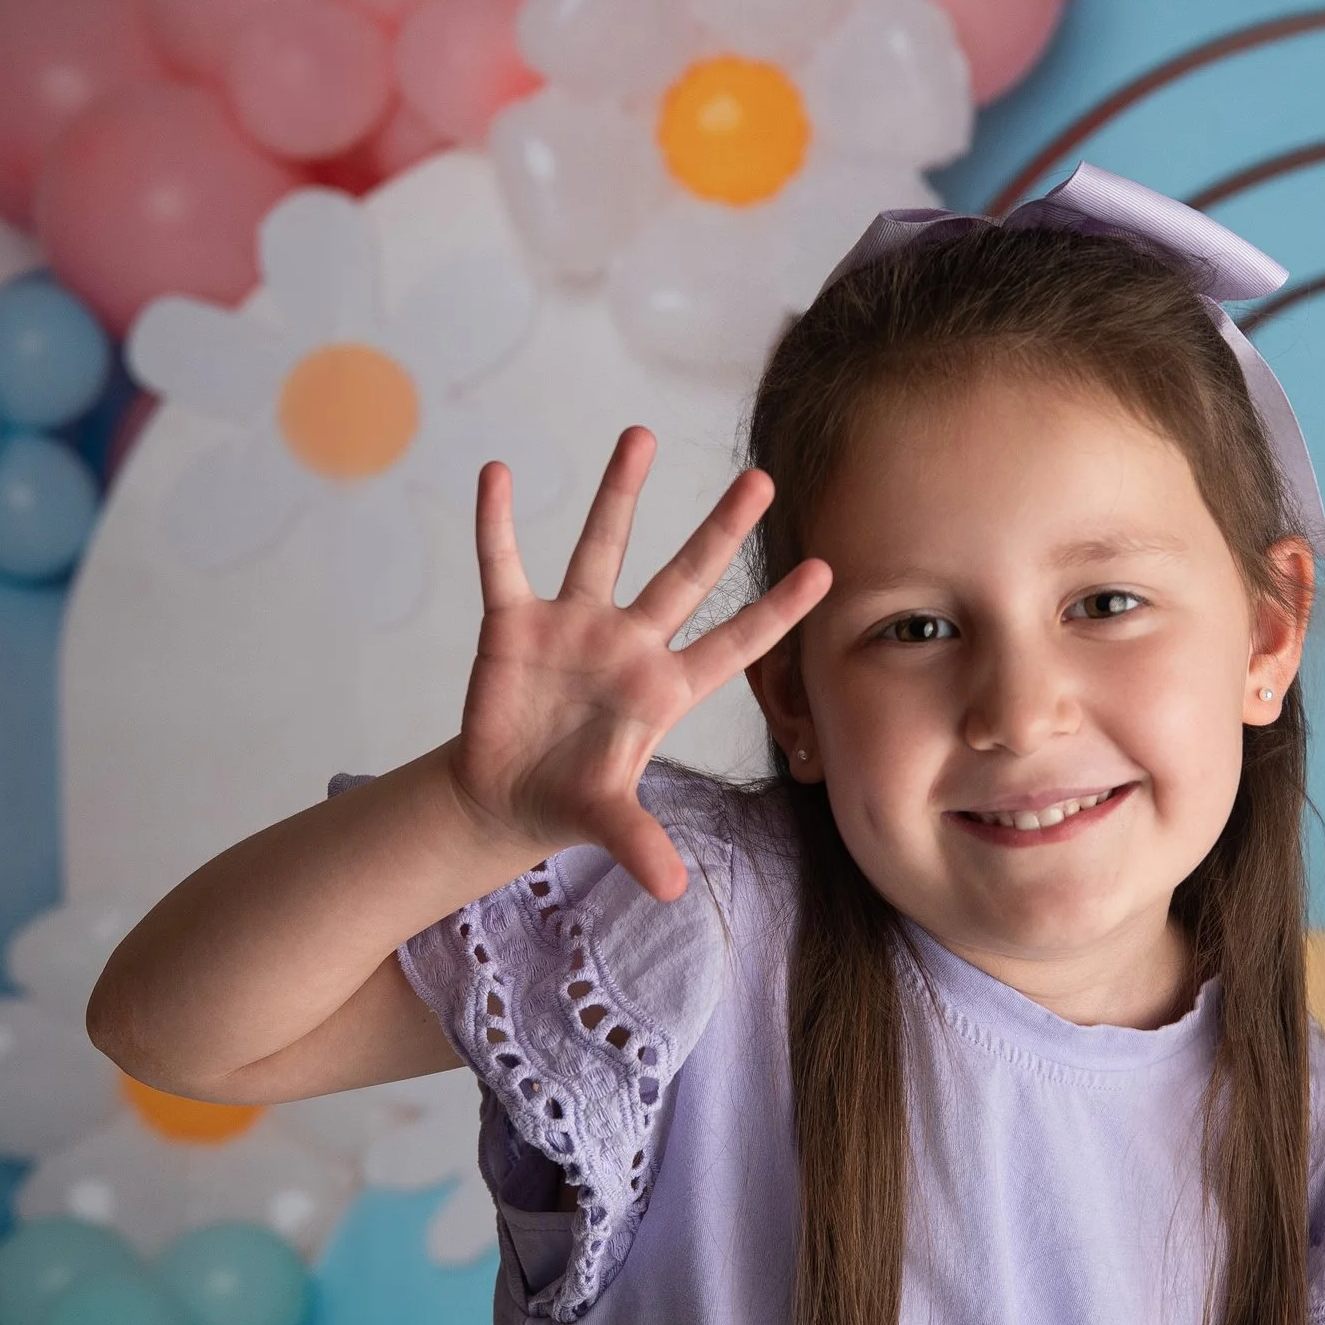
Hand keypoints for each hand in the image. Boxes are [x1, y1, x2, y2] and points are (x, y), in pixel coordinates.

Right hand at [448, 428, 830, 899]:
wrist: (506, 795)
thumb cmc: (572, 799)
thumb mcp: (607, 822)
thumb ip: (639, 844)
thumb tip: (673, 889)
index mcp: (664, 689)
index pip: (734, 646)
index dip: (777, 612)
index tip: (828, 570)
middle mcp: (627, 645)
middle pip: (684, 577)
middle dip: (721, 530)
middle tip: (762, 478)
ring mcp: (572, 628)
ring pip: (602, 546)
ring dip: (619, 494)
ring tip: (640, 434)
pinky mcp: (512, 625)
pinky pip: (504, 564)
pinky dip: (499, 524)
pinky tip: (497, 474)